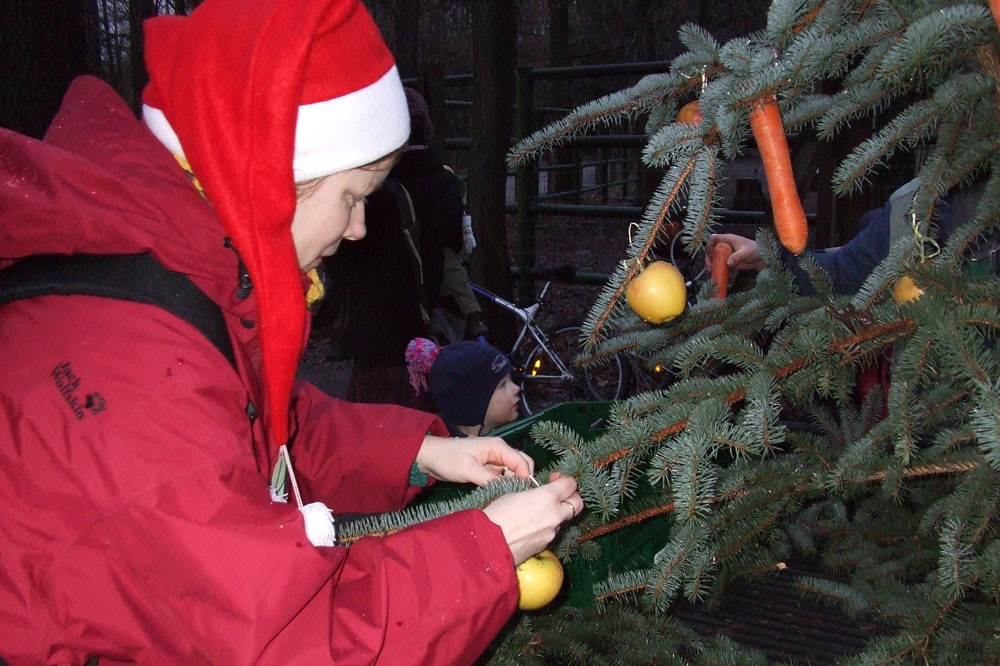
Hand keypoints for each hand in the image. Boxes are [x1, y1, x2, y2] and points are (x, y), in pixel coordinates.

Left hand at [415, 435, 533, 485]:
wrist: (429, 457)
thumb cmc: (448, 459)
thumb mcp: (468, 470)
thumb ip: (489, 480)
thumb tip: (507, 491)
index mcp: (498, 447)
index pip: (521, 461)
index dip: (525, 477)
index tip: (523, 494)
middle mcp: (499, 452)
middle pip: (521, 464)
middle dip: (522, 479)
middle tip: (517, 496)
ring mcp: (493, 460)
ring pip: (512, 472)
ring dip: (512, 483)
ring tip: (508, 498)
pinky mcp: (487, 469)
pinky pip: (502, 477)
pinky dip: (503, 485)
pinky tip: (500, 495)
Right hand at [483, 472, 582, 564]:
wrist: (488, 544)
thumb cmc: (497, 514)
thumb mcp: (514, 494)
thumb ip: (534, 494)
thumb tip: (538, 496)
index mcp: (547, 497)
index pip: (570, 484)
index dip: (564, 479)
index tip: (554, 479)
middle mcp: (555, 515)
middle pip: (577, 504)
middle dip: (571, 497)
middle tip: (558, 495)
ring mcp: (552, 532)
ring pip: (563, 519)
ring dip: (556, 514)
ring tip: (536, 513)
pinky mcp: (546, 546)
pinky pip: (551, 532)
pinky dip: (545, 527)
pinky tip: (529, 527)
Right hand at [705, 234, 765, 271]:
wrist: (762, 258)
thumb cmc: (755, 250)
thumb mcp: (746, 252)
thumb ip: (737, 257)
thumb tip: (727, 263)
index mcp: (728, 239)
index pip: (714, 239)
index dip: (709, 245)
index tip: (710, 254)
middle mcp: (725, 246)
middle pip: (712, 250)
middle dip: (709, 259)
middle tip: (710, 267)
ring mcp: (726, 254)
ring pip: (715, 259)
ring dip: (713, 266)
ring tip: (713, 272)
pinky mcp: (729, 262)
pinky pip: (721, 266)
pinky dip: (720, 270)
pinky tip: (722, 275)